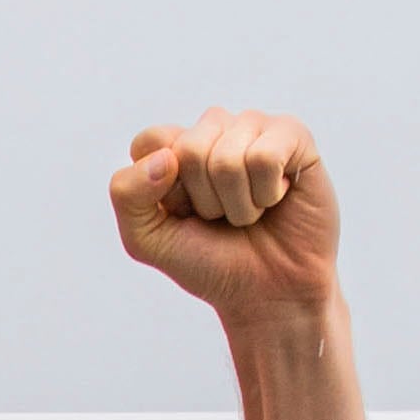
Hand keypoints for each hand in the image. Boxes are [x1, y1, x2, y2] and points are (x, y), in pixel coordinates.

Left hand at [110, 108, 339, 324]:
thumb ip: (127, 194)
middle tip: (222, 216)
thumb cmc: (207, 260)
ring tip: (249, 211)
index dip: (164, 190)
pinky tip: (276, 198)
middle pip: (188, 150)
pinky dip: (266, 193)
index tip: (182, 212)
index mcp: (172, 147)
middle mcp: (212, 129)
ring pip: (227, 158)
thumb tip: (165, 157)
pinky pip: (266, 156)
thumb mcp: (145, 238)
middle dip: (204, 200)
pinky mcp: (293, 136)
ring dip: (237, 203)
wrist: (267, 292)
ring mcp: (253, 128)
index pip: (151, 141)